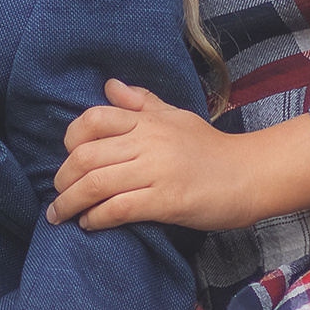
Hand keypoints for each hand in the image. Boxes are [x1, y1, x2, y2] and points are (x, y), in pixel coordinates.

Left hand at [45, 83, 309, 232]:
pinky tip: (90, 224)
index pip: (93, 119)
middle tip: (57, 195)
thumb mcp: (176, 117)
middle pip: (86, 156)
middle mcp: (149, 142)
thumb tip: (109, 84)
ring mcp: (158, 171)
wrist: (252, 175)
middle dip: (63, 179)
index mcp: (148, 121)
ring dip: (70, 203)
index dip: (71, 140)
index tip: (67, 159)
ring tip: (61, 215)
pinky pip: (119, 208)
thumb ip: (141, 103)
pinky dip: (96, 218)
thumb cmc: (212, 148)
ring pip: (96, 184)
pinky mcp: (167, 200)